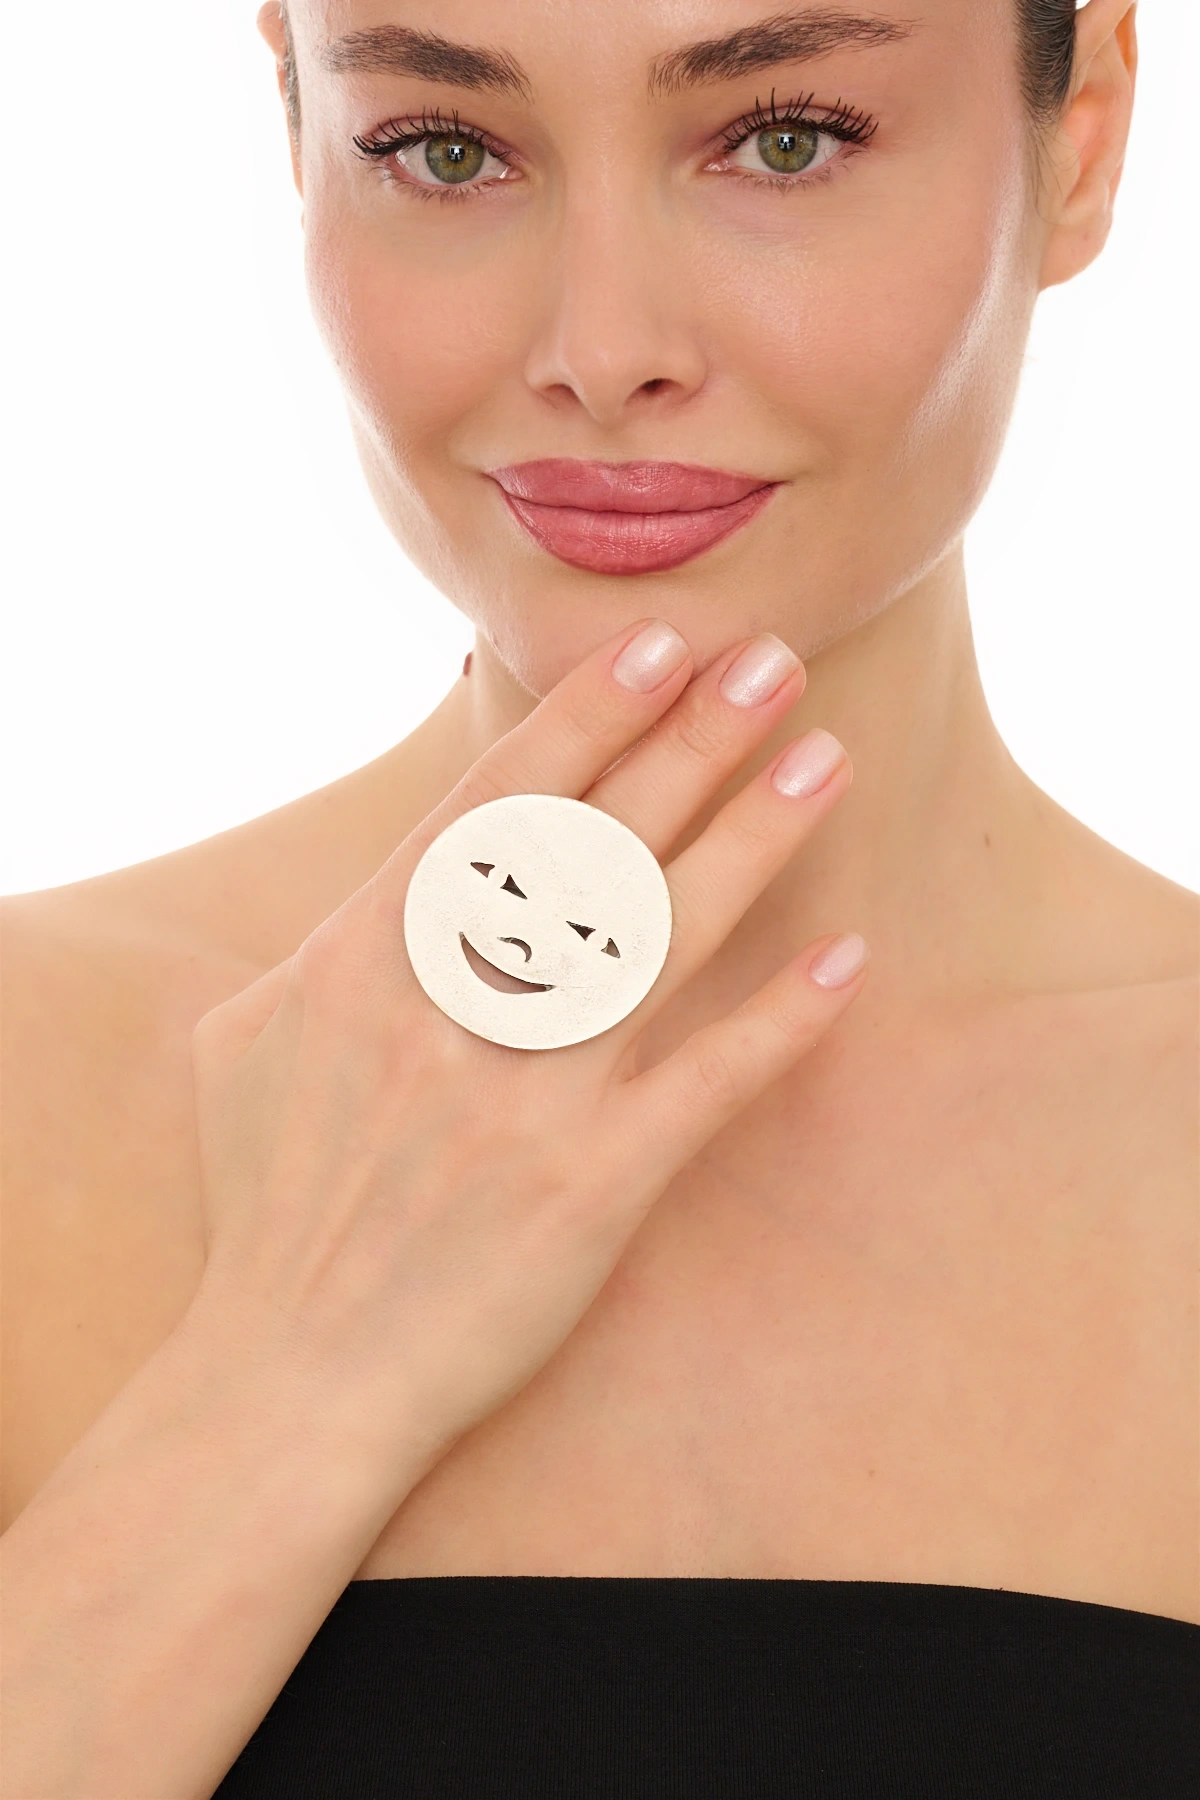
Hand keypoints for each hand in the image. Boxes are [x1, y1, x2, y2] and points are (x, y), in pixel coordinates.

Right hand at [189, 620, 864, 1491]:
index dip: (588, 714)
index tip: (660, 645)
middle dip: (690, 737)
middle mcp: (450, 1008)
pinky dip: (778, 1019)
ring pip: (660, 935)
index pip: (496, 802)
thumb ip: (328, 947)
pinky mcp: (590, 1186)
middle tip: (771, 659)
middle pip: (594, 840)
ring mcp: (526, 1096)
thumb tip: (398, 881)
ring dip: (752, 837)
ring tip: (823, 758)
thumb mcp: (249, 1043)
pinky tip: (845, 961)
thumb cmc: (269, 1205)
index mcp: (364, 956)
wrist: (294, 1374)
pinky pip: (703, 1083)